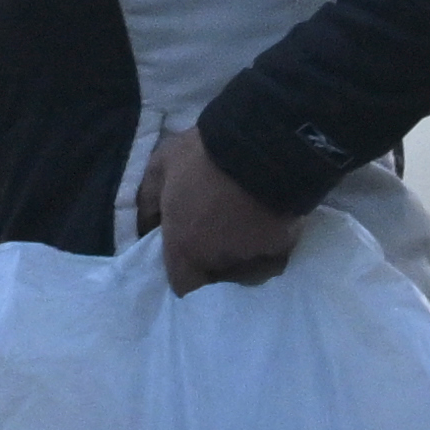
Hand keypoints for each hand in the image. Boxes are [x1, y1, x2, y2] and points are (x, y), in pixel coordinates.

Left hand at [146, 128, 306, 291]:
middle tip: (215, 233)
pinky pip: (272, 256)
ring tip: (244, 230)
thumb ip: (148, 201)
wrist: (261, 144)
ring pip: (246, 269)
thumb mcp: (161, 166)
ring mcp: (254, 257)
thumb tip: (145, 225)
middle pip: (216, 276)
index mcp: (185, 248)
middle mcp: (219, 262)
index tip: (188, 251)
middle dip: (214, 262)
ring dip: (241, 256)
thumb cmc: (203, 155)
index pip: (183, 286)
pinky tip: (267, 226)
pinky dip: (268, 246)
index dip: (184, 271)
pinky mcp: (283, 246)